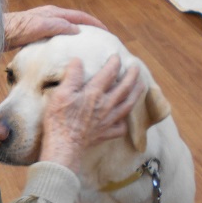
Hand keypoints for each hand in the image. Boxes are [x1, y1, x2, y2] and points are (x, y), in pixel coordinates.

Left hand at [3, 5, 107, 50]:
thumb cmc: (16, 29)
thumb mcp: (40, 26)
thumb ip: (59, 26)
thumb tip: (78, 30)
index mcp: (54, 13)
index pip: (80, 16)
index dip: (95, 23)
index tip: (106, 32)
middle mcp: (49, 16)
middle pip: (74, 21)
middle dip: (88, 29)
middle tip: (98, 40)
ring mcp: (41, 24)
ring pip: (65, 29)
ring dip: (76, 36)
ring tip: (84, 48)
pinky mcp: (34, 33)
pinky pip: (55, 37)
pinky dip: (64, 42)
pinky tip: (62, 53)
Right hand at [39, 56, 143, 173]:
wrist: (64, 145)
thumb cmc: (60, 119)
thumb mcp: (61, 93)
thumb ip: (72, 76)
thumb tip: (78, 61)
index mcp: (95, 93)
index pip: (109, 74)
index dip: (114, 63)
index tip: (116, 57)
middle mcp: (106, 105)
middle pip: (124, 88)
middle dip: (132, 76)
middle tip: (136, 67)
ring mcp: (108, 120)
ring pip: (127, 105)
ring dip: (136, 94)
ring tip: (141, 86)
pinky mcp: (106, 133)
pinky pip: (120, 128)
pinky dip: (124, 122)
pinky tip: (124, 119)